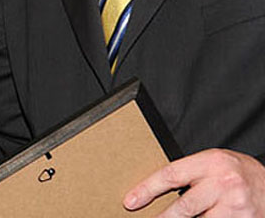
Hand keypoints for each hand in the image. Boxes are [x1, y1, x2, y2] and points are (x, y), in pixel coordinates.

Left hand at [124, 148, 264, 215]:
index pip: (170, 175)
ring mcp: (235, 206)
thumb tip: (158, 189)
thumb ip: (191, 172)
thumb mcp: (214, 163)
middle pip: (183, 207)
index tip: (130, 201)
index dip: (147, 190)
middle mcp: (224, 183)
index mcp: (212, 162)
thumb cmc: (239, 172)